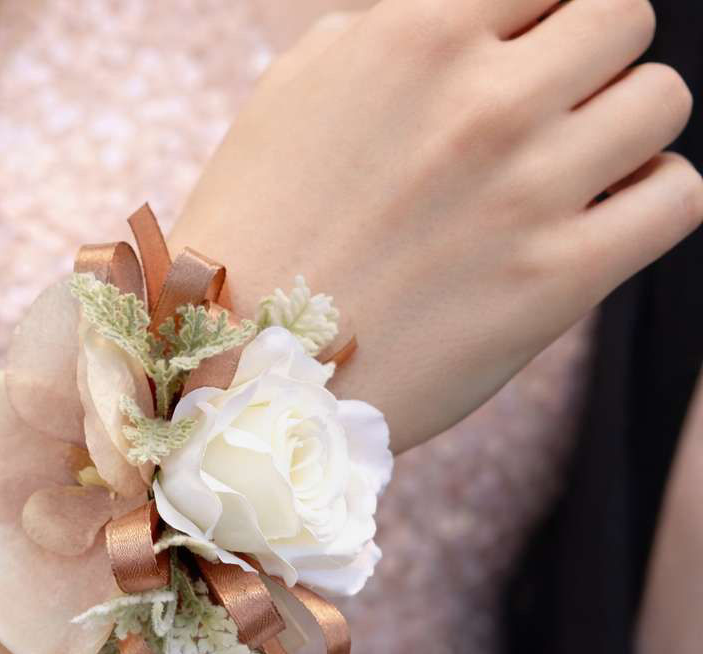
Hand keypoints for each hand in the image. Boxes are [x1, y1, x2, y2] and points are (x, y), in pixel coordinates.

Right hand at [169, 0, 702, 451]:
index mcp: (416, 36)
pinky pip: (676, 198)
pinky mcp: (558, 282)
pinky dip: (649, 200)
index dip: (539, 16)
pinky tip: (596, 222)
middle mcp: (484, 102)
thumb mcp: (292, 98)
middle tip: (544, 119)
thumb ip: (383, 38)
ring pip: (662, 100)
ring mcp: (529, 193)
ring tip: (568, 176)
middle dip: (590, 61)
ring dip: (623, 132)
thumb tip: (460, 26)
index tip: (521, 58)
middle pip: (624, 17)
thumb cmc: (253, 235)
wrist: (240, 372)